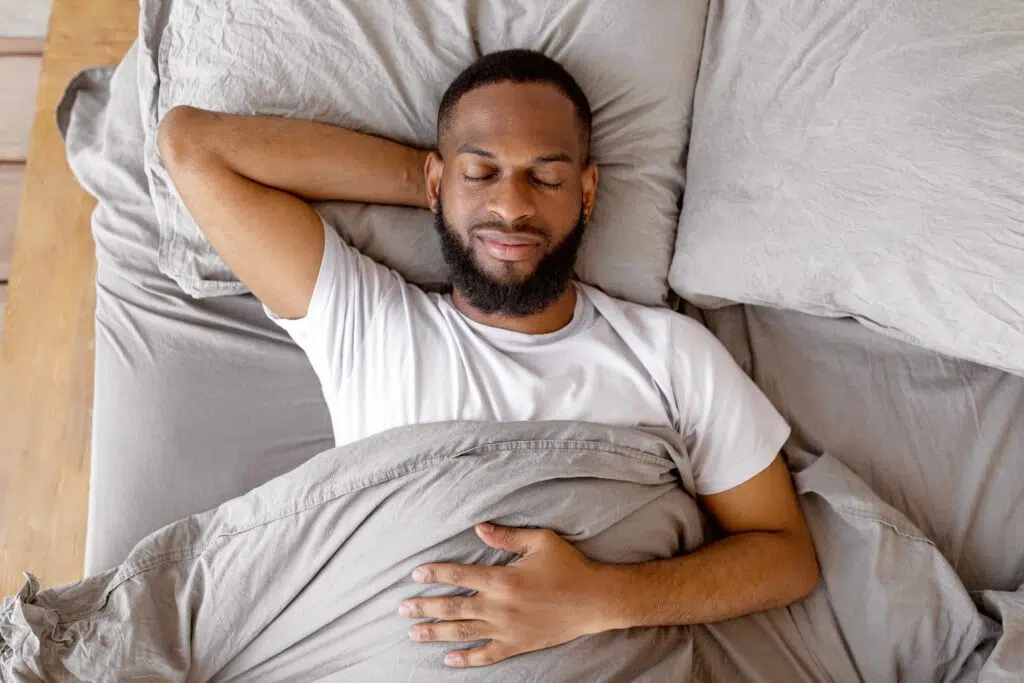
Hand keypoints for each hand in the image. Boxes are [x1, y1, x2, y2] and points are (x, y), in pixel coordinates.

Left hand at [399, 523, 610, 667]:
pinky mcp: (517, 645)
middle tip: (402, 609)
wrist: (594, 601)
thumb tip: (479, 528)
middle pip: (454, 607)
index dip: (436, 574)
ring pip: (463, 632)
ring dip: (435, 632)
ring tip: (413, 632)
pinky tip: (447, 658)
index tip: (416, 575)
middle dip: (425, 607)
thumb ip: (507, 536)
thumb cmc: (569, 566)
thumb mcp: (541, 541)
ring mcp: (507, 629)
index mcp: (503, 579)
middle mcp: (500, 607)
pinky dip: (466, 658)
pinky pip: (486, 655)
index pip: (460, 574)